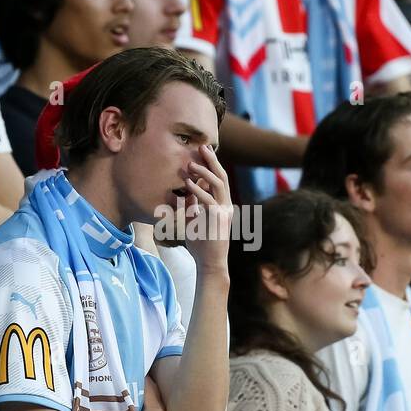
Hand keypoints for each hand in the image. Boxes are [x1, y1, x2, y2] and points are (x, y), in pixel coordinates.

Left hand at [181, 144, 232, 275]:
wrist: (210, 264)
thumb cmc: (201, 245)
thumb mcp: (194, 220)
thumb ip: (192, 205)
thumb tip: (183, 190)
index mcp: (223, 205)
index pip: (219, 180)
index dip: (212, 165)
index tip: (202, 152)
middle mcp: (227, 206)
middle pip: (222, 176)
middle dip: (212, 160)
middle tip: (202, 146)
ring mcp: (224, 212)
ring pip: (218, 184)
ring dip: (204, 172)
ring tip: (191, 163)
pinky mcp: (218, 219)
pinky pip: (208, 200)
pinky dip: (198, 190)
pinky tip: (188, 183)